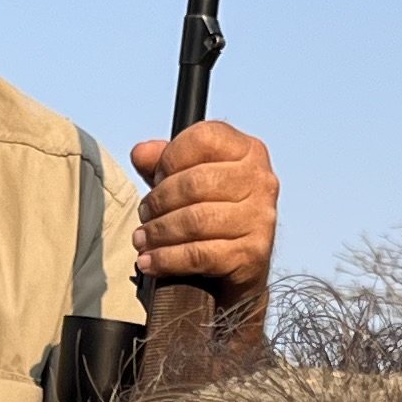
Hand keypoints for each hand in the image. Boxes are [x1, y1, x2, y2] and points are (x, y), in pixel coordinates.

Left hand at [130, 121, 279, 306]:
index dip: (170, 158)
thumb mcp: (188, 178)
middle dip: (159, 201)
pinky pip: (199, 254)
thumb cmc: (215, 214)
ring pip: (196, 220)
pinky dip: (168, 259)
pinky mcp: (252, 253)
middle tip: (145, 214)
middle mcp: (260, 180)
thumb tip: (142, 153)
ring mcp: (259, 218)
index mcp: (248, 151)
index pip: (203, 139)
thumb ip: (163, 161)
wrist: (242, 263)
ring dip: (159, 232)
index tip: (156, 177)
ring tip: (143, 239)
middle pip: (195, 182)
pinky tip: (152, 261)